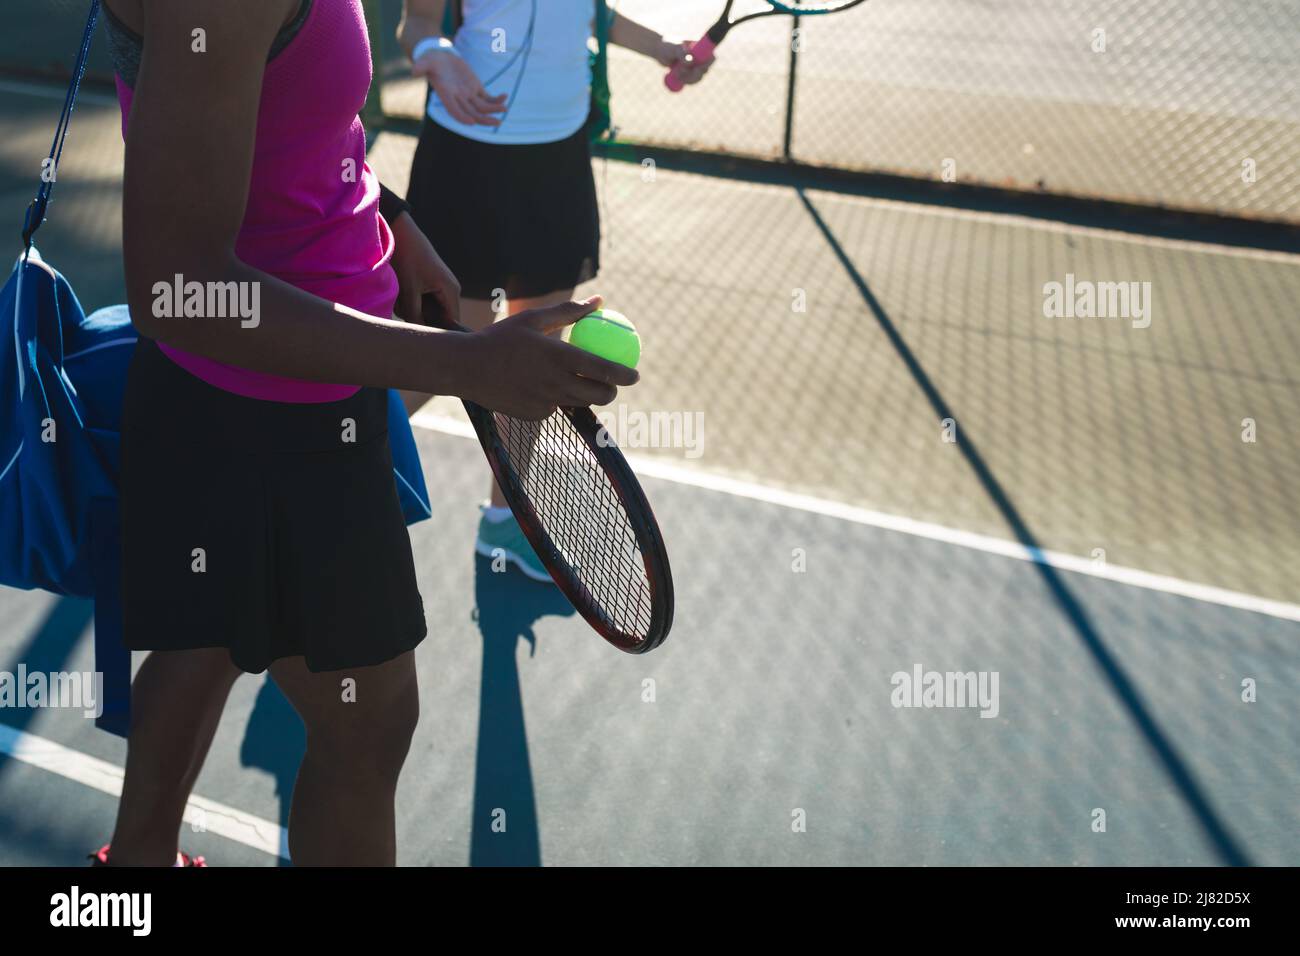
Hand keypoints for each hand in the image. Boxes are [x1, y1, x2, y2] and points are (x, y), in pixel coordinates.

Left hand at [388, 210, 460, 327]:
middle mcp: (451, 289)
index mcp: (451, 291)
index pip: (453, 324)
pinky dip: (415, 302)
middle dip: (425, 321)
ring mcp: (443, 285)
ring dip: (418, 311)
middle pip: (443, 318)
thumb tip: (419, 335)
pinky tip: (403, 297)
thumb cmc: (407, 258)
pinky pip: (427, 300)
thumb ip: (415, 315)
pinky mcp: (433, 282)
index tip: (424, 340)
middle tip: (407, 317)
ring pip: (433, 310)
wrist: (400, 231)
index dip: (440, 334)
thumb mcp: (408, 289)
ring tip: (403, 303)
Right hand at [413, 49, 507, 125]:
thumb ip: (421, 66)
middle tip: (498, 123)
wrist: (439, 57)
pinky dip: (496, 100)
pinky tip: (505, 97)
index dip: (463, 117)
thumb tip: (414, 71)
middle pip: (473, 114)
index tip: (472, 122)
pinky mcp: (476, 89)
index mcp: (446, 96)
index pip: (455, 111)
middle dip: (485, 119)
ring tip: (504, 109)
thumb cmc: (430, 60)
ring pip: (482, 108)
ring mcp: (468, 95)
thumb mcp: (425, 61)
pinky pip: (487, 98)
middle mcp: (458, 99)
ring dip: (494, 110)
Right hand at [461, 297, 638, 419]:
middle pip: (599, 395)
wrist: (465, 368)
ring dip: (585, 394)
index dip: (625, 375)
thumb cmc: (501, 337)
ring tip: (581, 380)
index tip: (636, 374)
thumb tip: (600, 301)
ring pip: (578, 402)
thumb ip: (570, 311)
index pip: (604, 370)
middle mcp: (555, 383)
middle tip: (612, 383)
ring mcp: (544, 403)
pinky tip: (542, 386)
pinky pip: (554, 407)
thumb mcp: (533, 318)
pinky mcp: (534, 415)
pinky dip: (556, 398)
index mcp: (558, 357)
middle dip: (612, 391)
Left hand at [658, 38, 712, 84]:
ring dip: (689, 79)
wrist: (659, 51)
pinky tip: (678, 78)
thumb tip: (691, 62)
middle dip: (695, 74)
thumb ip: (682, 54)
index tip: (699, 67)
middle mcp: (700, 57)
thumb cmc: (668, 46)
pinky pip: (692, 81)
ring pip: (698, 77)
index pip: (710, 56)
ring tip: (677, 73)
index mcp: (700, 48)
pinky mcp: (689, 73)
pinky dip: (686, 81)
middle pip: (705, 70)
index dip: (708, 64)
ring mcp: (695, 65)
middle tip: (683, 71)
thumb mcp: (675, 48)